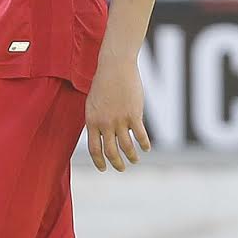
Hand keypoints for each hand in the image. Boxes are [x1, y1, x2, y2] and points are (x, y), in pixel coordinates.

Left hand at [84, 52, 149, 172]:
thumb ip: (97, 121)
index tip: (103, 168)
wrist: (114, 68)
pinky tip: (146, 148)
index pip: (93, 148)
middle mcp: (104, 123)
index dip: (99, 161)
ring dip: (132, 156)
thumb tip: (104, 135)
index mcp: (91, 121)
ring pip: (126, 146)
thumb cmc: (103, 84)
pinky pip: (140, 135)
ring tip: (135, 160)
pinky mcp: (134, 114)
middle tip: (121, 169)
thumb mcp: (93, 104)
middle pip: (110, 151)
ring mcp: (120, 119)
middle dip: (116, 163)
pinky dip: (144, 144)